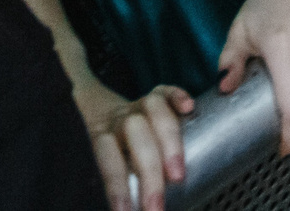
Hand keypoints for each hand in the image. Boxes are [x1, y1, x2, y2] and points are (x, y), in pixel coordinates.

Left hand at [76, 78, 193, 210]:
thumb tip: (129, 210)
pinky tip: (189, 107)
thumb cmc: (109, 150)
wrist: (100, 111)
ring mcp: (138, 106)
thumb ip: (117, 182)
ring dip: (169, 141)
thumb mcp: (105, 165)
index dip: (116, 187)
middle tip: (157, 207)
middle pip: (135, 135)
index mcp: (102, 138)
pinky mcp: (156, 95)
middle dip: (149, 173)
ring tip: (178, 175)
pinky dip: (178, 96)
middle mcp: (120, 120)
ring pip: (153, 110)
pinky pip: (167, 90)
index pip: (108, 160)